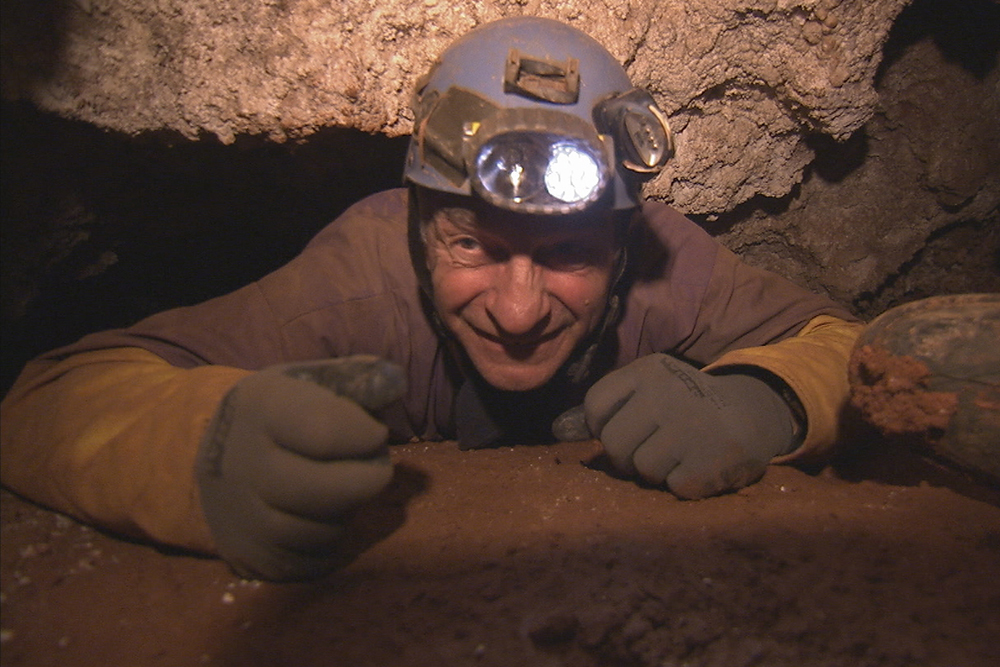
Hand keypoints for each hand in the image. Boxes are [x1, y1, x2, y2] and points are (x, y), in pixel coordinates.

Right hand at [196, 355, 405, 580]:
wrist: (218, 455)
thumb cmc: (282, 412)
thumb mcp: (310, 380)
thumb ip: (357, 378)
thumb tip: (395, 383)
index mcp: (261, 409)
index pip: (324, 433)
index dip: (365, 437)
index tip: (375, 435)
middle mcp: (242, 465)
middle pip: (323, 491)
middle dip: (366, 481)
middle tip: (376, 471)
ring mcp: (239, 516)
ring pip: (316, 532)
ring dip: (346, 514)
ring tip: (343, 491)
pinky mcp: (246, 555)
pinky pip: (307, 563)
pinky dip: (328, 545)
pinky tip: (324, 518)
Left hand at [584, 354, 796, 498]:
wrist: (752, 414)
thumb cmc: (687, 406)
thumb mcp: (650, 389)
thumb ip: (610, 408)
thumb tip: (560, 431)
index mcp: (648, 370)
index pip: (596, 405)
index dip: (603, 426)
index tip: (625, 428)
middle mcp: (668, 392)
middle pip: (613, 443)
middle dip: (627, 455)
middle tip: (653, 448)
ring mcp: (691, 425)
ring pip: (641, 468)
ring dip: (656, 470)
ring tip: (678, 454)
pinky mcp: (712, 459)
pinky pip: (673, 485)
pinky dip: (683, 483)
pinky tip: (698, 465)